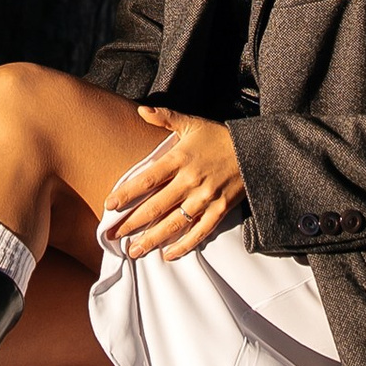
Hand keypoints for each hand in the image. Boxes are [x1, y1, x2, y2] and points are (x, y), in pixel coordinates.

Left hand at [102, 108, 247, 260]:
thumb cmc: (219, 137)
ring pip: (174, 223)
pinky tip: (168, 255)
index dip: (127, 193)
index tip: (108, 205)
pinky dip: (184, 246)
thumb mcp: (193, 124)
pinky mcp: (220, 210)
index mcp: (181, 158)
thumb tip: (141, 110)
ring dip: (152, 239)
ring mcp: (206, 198)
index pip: (147, 179)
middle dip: (132, 223)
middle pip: (156, 206)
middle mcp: (191, 180)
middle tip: (111, 235)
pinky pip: (200, 232)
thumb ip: (166, 117)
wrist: (257, 151)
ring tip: (134, 251)